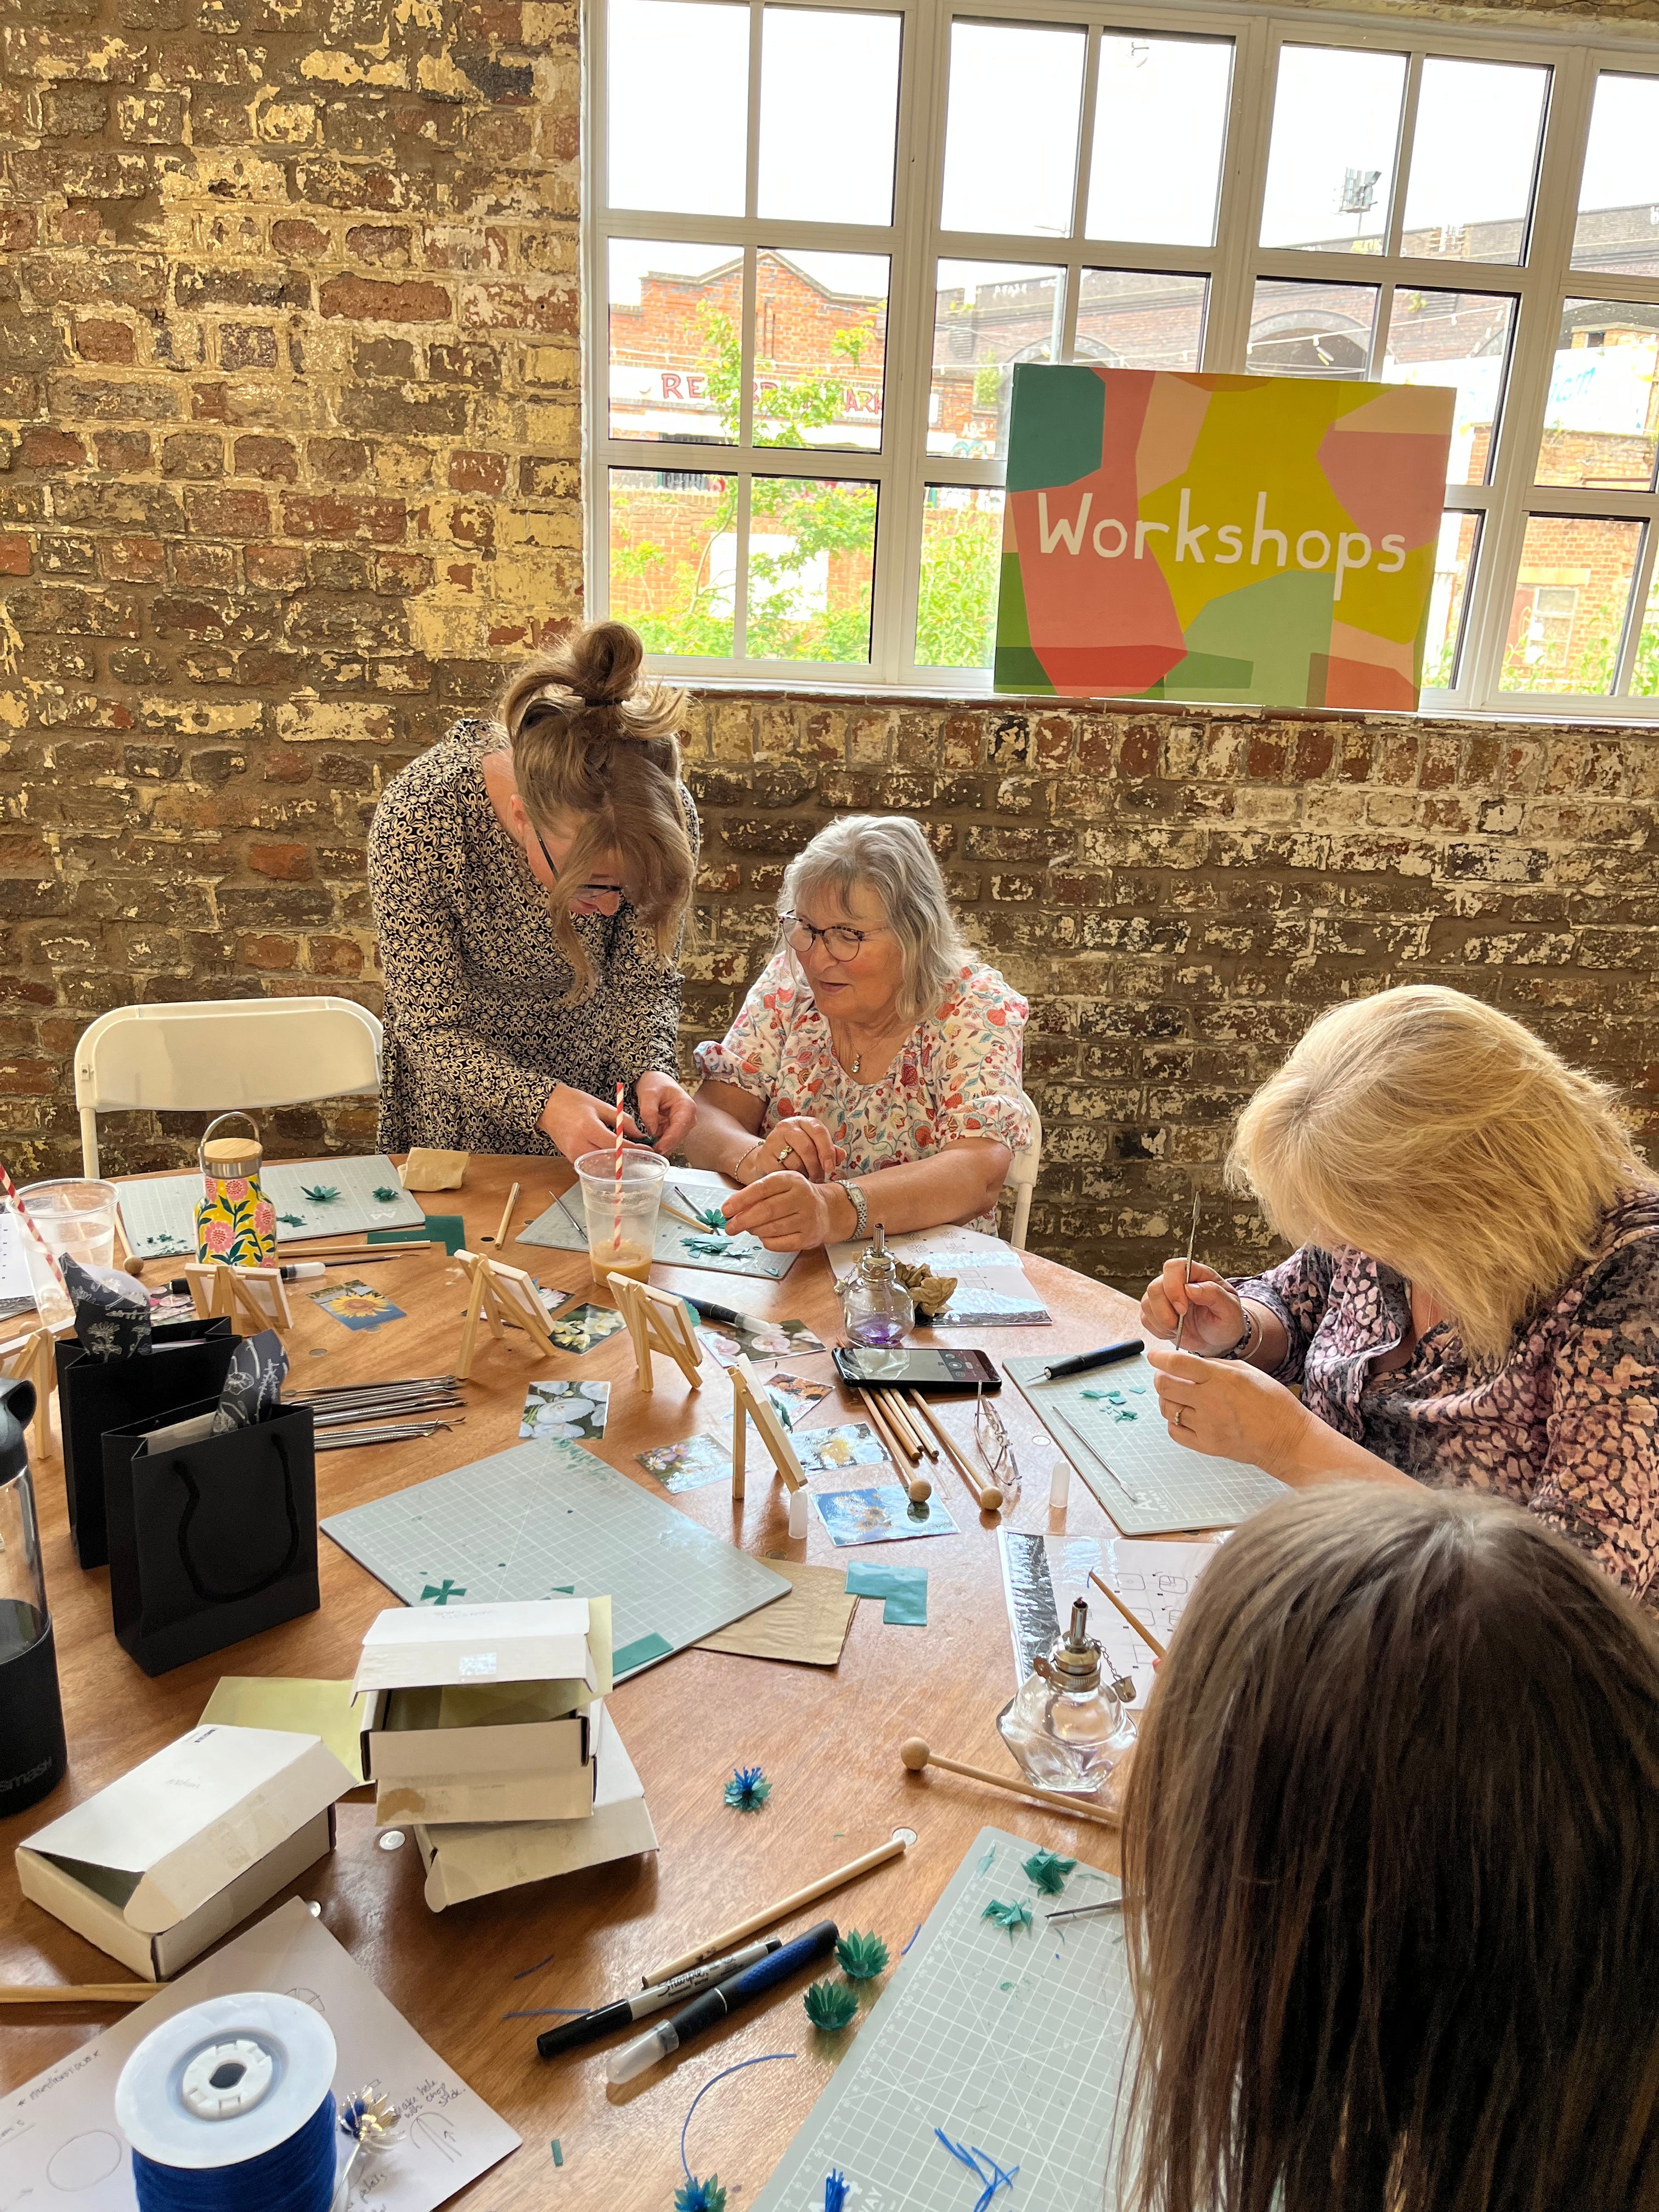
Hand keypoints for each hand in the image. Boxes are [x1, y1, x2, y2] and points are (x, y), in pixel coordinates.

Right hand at [537, 1083, 642, 1162]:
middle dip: (628, 1157)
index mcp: (588, 1128)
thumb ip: (622, 1121)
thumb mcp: (600, 1106)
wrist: (547, 1107)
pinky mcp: (572, 1159)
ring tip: (629, 1155)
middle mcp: (580, 1145)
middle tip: (641, 1154)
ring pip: (603, 1165)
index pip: (617, 1145)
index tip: (647, 1149)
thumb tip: (639, 1135)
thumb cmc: (572, 1102)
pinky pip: (593, 1165)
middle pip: (611, 1159)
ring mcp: (574, 1155)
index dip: (634, 1149)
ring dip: (617, 1162)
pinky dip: (605, 1162)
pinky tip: (613, 1156)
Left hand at [636, 1071, 696, 1155]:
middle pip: (678, 1137)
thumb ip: (649, 1112)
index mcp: (687, 1107)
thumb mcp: (649, 1094)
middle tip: (650, 1154)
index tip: (659, 1148)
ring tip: (647, 1151)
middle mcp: (688, 1118)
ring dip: (661, 1146)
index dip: (670, 1140)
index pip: (680, 1127)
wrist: (656, 1081)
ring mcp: (681, 1125)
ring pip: (672, 1141)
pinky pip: (667, 1140)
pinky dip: (658, 1144)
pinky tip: (649, 1147)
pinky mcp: (673, 1129)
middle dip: (665, 1146)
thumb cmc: (655, 1084)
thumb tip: (651, 1131)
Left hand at [720, 1170, 846, 1251]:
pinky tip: (764, 1236)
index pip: (762, 1188)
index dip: (740, 1200)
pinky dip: (766, 1242)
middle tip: (730, 1227)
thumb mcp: (779, 1186)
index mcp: (791, 1180)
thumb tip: (731, 1210)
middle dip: (743, 1220)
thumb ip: (757, 1194)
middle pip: (766, 1210)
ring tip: (749, 1229)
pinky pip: (780, 1243)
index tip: (726, 1210)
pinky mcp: (809, 1237)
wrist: (827, 1209)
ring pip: (772, 1228)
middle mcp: (802, 1197)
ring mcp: (808, 1218)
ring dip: (754, 1230)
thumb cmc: (795, 1196)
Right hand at [740, 1115, 840, 1184]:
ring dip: (804, 1174)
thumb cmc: (797, 1152)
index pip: (818, 1131)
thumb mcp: (815, 1148)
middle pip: (807, 1148)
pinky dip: (790, 1178)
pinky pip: (782, 1171)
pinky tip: (792, 1180)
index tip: (830, 1168)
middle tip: (819, 1178)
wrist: (769, 1159)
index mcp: (802, 1122)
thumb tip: (841, 1155)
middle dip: (816, 1167)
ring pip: (795, 1162)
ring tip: (806, 1178)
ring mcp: (773, 1140)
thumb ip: (830, 1151)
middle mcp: (786, 1127)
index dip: (827, 1150)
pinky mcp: (764, 1156)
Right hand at [1139, 1259, 1245, 1356]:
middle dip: (1164, 1311)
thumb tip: (1190, 1288)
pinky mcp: (1156, 1312)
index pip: (1174, 1267)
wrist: (1219, 1341)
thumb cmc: (1226, 1322)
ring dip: (1161, 1322)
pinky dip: (1158, 1329)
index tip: (1181, 1308)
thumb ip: (1213, 1294)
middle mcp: (1177, 1282)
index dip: (1172, 1287)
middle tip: (1179, 1325)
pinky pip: (1145, 1318)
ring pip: (1146, 1303)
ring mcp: (1164, 1297)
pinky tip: (1173, 1332)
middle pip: (1155, 1287)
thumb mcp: (1229, 1309)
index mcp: (1196, 1274)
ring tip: (1179, 1329)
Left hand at [1145, 1345, 1316, 1480]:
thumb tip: (1189, 1362)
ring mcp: (1207, 1425)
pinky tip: (1186, 1416)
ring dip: (1168, 1399)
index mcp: (1222, 1378)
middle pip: (1164, 1386)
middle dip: (1160, 1377)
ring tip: (1180, 1397)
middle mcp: (1210, 1401)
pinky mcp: (1207, 1445)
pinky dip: (1174, 1421)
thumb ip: (1215, 1365)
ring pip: (1166, 1408)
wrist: (1286, 1439)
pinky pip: (1174, 1431)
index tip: (1155, 1356)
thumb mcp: (1247, 1371)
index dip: (1160, 1357)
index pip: (1177, 1364)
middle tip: (1167, 1376)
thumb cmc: (1272, 1403)